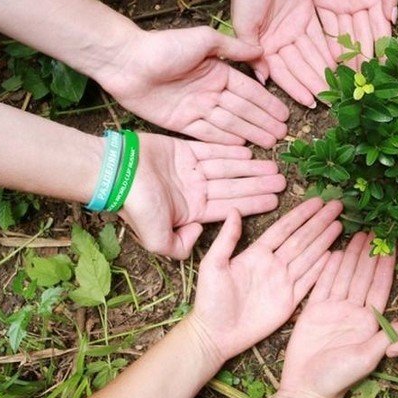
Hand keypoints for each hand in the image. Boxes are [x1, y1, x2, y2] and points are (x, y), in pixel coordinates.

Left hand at [98, 26, 288, 147]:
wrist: (127, 61)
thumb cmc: (165, 46)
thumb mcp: (204, 40)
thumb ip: (233, 49)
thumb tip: (260, 49)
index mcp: (218, 72)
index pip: (249, 91)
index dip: (267, 104)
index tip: (284, 115)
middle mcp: (210, 91)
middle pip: (242, 110)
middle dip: (263, 122)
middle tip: (283, 134)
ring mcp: (196, 108)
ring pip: (229, 124)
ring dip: (249, 133)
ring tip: (269, 142)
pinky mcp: (180, 123)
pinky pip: (207, 134)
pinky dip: (224, 140)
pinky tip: (242, 146)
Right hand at [120, 133, 285, 258]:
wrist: (113, 172)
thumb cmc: (135, 205)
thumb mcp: (157, 239)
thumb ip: (179, 247)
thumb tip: (198, 239)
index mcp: (190, 212)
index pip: (230, 208)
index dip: (254, 204)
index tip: (276, 200)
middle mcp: (193, 192)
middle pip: (234, 188)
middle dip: (259, 186)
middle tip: (284, 181)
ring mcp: (188, 171)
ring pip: (227, 169)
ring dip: (250, 169)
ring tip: (273, 167)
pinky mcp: (182, 150)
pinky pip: (212, 150)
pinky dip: (231, 151)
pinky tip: (250, 152)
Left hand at [188, 198, 344, 361]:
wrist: (215, 334)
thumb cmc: (210, 300)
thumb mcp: (213, 265)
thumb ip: (227, 239)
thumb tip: (234, 209)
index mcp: (257, 254)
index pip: (284, 229)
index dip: (301, 215)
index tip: (317, 201)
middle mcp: (274, 264)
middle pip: (301, 239)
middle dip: (319, 222)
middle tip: (337, 206)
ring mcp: (283, 282)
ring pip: (309, 256)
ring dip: (324, 240)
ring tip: (340, 225)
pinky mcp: (289, 302)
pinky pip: (309, 281)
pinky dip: (322, 269)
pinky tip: (334, 255)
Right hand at [224, 0, 333, 107]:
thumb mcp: (244, 25)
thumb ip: (252, 52)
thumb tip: (261, 79)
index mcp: (264, 47)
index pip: (283, 73)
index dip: (296, 88)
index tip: (309, 102)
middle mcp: (280, 42)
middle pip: (300, 67)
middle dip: (314, 83)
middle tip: (330, 99)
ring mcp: (294, 30)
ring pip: (312, 55)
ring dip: (323, 71)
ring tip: (337, 87)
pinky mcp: (307, 16)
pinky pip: (320, 38)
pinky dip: (328, 51)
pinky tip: (338, 65)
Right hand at [271, 233, 397, 397]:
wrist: (307, 386)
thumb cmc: (339, 377)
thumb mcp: (367, 358)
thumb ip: (386, 338)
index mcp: (368, 321)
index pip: (380, 288)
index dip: (386, 267)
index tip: (392, 248)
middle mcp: (353, 311)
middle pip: (363, 277)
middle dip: (369, 254)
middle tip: (375, 231)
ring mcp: (333, 309)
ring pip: (345, 276)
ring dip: (352, 257)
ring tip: (357, 235)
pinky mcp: (314, 310)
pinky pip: (323, 285)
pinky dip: (329, 269)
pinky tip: (335, 253)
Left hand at [298, 0, 397, 69]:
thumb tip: (395, 19)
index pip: (380, 27)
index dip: (382, 46)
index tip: (385, 65)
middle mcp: (359, 6)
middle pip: (363, 35)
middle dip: (365, 56)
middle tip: (368, 78)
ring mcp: (340, 7)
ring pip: (346, 35)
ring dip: (349, 55)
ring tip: (352, 74)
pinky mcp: (321, 5)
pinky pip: (327, 28)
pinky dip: (331, 43)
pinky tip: (335, 59)